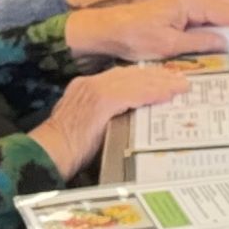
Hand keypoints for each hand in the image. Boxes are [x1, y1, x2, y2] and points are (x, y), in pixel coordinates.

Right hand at [33, 63, 189, 168]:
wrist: (47, 152)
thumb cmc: (65, 149)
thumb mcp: (88, 126)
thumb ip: (106, 117)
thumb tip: (129, 120)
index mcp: (85, 88)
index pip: (121, 77)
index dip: (144, 77)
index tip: (163, 79)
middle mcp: (89, 84)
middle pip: (131, 75)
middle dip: (157, 77)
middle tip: (180, 80)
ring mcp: (94, 90)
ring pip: (135, 81)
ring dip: (161, 83)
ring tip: (181, 86)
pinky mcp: (100, 101)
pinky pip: (133, 94)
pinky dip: (152, 93)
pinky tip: (167, 95)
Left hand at [67, 0, 228, 62]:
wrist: (108, 30)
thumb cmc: (133, 36)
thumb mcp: (168, 45)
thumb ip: (199, 42)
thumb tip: (225, 42)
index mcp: (189, 2)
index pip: (228, 13)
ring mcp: (185, 2)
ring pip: (222, 7)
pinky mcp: (181, 9)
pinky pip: (211, 12)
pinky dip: (228, 18)